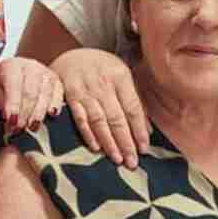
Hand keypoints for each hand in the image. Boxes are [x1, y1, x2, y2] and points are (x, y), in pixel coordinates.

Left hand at [0, 58, 64, 133]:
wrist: (16, 72)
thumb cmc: (5, 84)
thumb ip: (5, 105)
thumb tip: (12, 122)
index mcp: (12, 66)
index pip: (14, 86)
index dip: (13, 105)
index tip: (11, 121)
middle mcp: (30, 66)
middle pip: (30, 92)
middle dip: (25, 113)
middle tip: (20, 128)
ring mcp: (45, 72)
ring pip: (45, 94)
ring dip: (38, 113)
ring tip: (32, 127)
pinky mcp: (56, 80)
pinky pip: (58, 93)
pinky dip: (55, 105)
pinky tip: (51, 115)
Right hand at [51, 49, 149, 167]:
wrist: (72, 56)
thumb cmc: (102, 70)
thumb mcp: (122, 77)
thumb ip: (135, 101)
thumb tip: (148, 130)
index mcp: (120, 76)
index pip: (133, 108)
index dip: (139, 130)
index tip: (144, 149)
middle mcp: (103, 83)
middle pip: (117, 117)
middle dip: (125, 142)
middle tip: (132, 162)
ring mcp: (85, 89)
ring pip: (99, 120)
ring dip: (108, 142)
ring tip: (117, 159)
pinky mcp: (69, 95)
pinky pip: (79, 118)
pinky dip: (87, 133)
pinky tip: (95, 148)